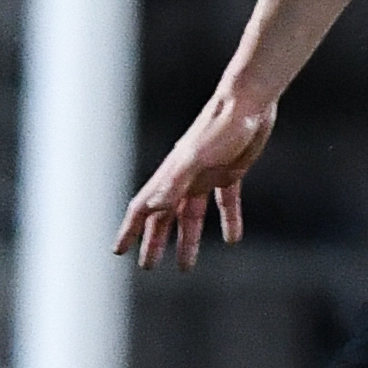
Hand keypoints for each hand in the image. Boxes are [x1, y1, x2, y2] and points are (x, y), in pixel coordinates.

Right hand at [115, 91, 276, 267]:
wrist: (249, 102)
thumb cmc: (221, 126)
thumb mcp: (196, 158)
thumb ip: (175, 182)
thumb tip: (154, 207)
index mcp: (172, 175)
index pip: (144, 207)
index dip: (131, 230)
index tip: (119, 251)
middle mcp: (185, 178)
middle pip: (164, 216)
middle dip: (154, 241)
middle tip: (148, 266)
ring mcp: (207, 175)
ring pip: (192, 214)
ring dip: (188, 239)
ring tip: (185, 265)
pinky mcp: (230, 171)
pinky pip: (225, 202)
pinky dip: (227, 221)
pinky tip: (231, 239)